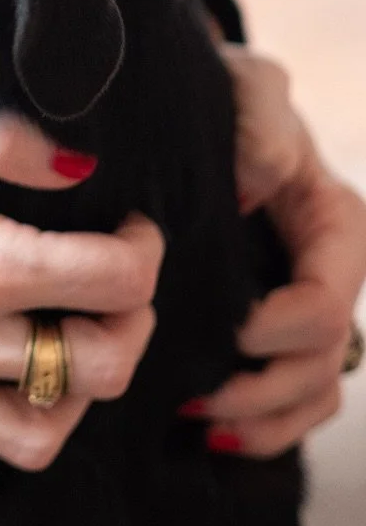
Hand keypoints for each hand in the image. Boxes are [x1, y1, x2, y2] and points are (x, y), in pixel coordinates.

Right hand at [0, 112, 161, 508]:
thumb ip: (7, 135)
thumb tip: (84, 161)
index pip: (111, 280)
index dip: (142, 250)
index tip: (132, 227)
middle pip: (95, 369)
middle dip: (129, 326)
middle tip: (116, 287)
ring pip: (35, 438)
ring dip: (71, 397)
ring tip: (64, 343)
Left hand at [184, 46, 365, 456]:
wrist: (191, 105)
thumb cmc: (229, 94)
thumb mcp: (250, 88)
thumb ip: (261, 126)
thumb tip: (253, 189)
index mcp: (334, 224)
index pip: (326, 301)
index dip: (281, 329)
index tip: (230, 329)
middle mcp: (328, 272)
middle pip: (322, 360)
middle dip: (267, 389)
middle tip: (198, 395)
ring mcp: (303, 305)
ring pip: (312, 392)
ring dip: (264, 420)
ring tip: (201, 420)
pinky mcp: (275, 329)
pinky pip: (292, 402)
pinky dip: (263, 430)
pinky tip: (213, 436)